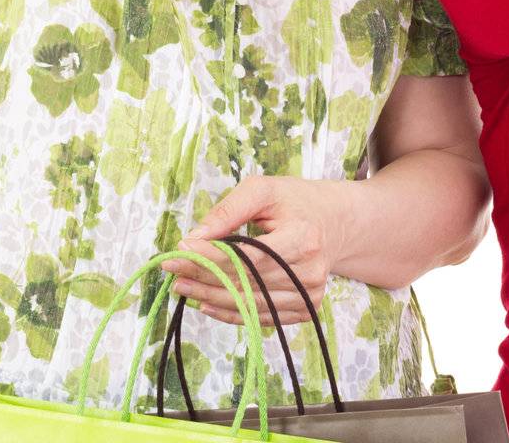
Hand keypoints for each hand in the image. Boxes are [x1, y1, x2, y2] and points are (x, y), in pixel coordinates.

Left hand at [161, 175, 349, 327]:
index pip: (248, 257)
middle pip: (247, 283)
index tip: (180, 250)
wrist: (337, 223)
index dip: (212, 257)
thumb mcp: (265, 190)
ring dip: (211, 297)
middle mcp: (311, 271)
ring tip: (182, 285)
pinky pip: (261, 317)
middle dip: (204, 277)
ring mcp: (310, 294)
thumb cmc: (297, 202)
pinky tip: (206, 303)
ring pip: (250, 305)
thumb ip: (229, 209)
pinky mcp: (306, 309)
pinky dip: (231, 313)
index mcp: (303, 237)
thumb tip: (194, 238)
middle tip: (172, 269)